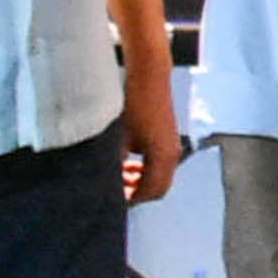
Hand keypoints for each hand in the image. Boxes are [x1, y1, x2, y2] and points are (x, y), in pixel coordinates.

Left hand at [118, 82, 187, 207]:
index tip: (111, 200)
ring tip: (116, 177)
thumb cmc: (132, 104)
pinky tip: (126, 164)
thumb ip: (114, 165)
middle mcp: (172, 155)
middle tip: (112, 191)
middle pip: (157, 188)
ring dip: (138, 181)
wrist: (148, 76)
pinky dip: (143, 170)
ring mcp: (172, 147)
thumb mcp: (116, 138)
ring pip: (157, 177)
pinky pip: (158, 165)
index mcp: (163, 158)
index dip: (130, 199)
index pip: (150, 192)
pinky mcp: (167, 140)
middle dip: (135, 193)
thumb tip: (105, 184)